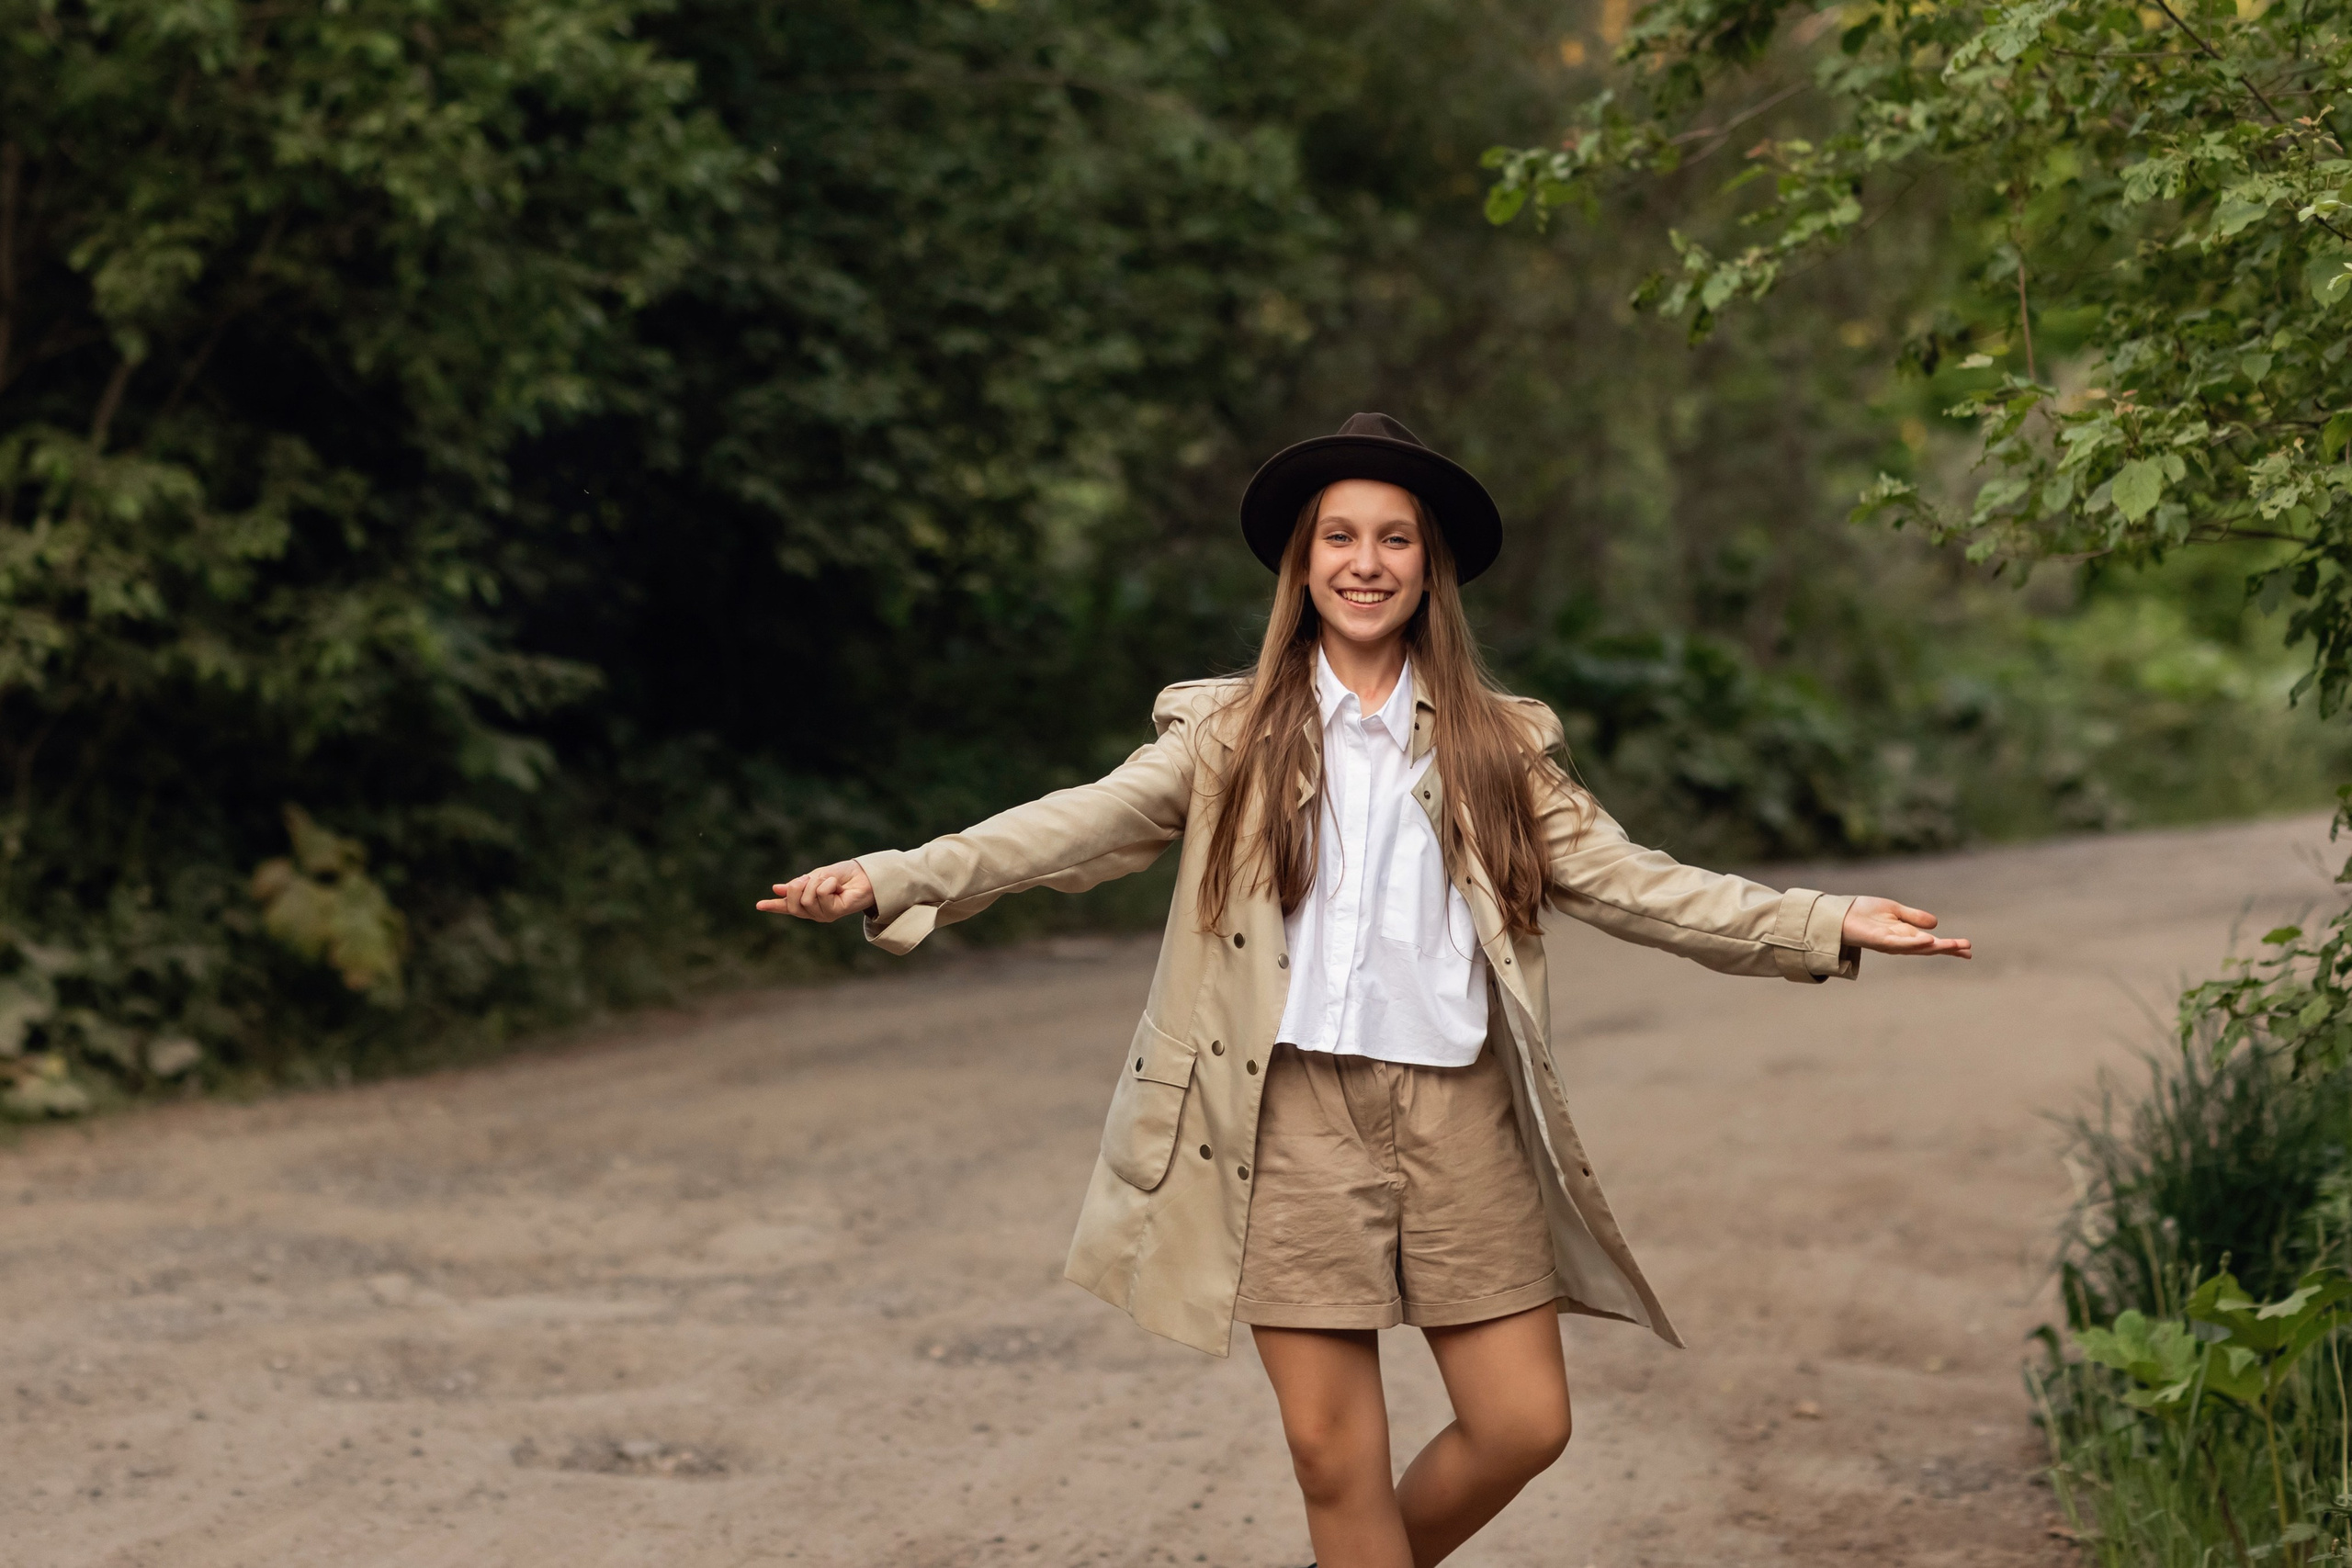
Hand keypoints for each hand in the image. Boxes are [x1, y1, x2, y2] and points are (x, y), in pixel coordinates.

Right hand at [756, 860, 875, 922]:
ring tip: (830, 882)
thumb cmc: (843, 875)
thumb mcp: (817, 876)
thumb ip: (799, 884)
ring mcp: (822, 914)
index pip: (787, 906)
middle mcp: (813, 911)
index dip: (773, 905)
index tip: (758, 905)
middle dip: (797, 886)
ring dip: (817, 883)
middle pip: (792, 902)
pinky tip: (838, 887)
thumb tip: (776, 888)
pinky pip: (821, 894)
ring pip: (806, 898)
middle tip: (811, 878)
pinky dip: (828, 884)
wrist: (865, 876)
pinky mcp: (833, 913)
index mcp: (808, 901)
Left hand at [1841, 896, 1970, 958]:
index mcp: (1905, 935)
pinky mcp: (1880, 941)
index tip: (1968, 949)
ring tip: (1955, 946)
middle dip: (1948, 949)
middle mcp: (1900, 942)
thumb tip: (1936, 925)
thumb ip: (1913, 917)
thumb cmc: (1864, 913)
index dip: (1949, 946)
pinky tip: (1928, 941)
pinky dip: (1914, 944)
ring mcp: (1890, 943)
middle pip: (1928, 948)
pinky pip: (1900, 944)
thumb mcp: (1894, 911)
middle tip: (1967, 950)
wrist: (1840, 914)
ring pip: (1918, 948)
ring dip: (1937, 947)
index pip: (1931, 943)